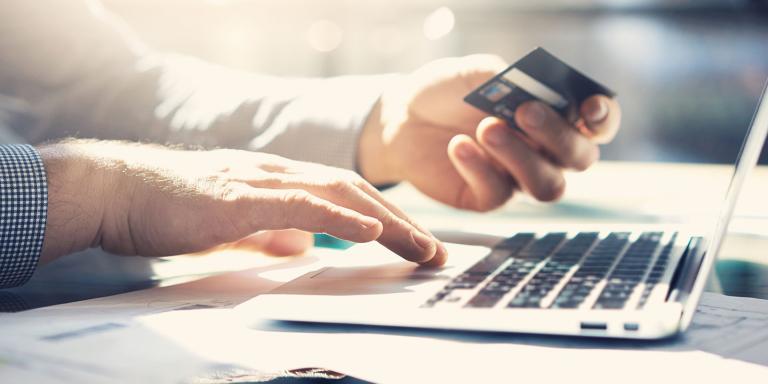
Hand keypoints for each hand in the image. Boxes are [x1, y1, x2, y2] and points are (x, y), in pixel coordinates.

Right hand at [38, 141, 446, 265]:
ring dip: (385, 221)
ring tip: (419, 245)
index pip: (345, 196)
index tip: (414, 244)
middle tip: (434, 251)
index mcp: (278, 182)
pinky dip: (338, 217)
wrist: (120, 191)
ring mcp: (261, 182)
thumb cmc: (171, 208)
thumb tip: (301, 247)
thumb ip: (270, 234)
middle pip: (354, 193)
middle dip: (401, 222)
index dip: (385, 218)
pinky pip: (299, 204)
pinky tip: (368, 230)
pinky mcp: (240, 198)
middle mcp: (278, 174)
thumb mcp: (234, 226)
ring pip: (338, 194)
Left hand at [359, 54, 620, 210]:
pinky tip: (457, 145)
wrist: (402, 117)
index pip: (598, 123)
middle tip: (525, 112)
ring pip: (547, 185)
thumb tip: (533, 89)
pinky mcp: (487, 198)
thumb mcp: (475, 73)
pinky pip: (498, 193)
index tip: (589, 107)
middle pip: (580, 158)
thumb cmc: (447, 91)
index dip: (603, 118)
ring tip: (487, 128)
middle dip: (558, 135)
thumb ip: (508, 79)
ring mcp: (519, 178)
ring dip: (522, 157)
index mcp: (555, 115)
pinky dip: (479, 167)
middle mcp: (546, 151)